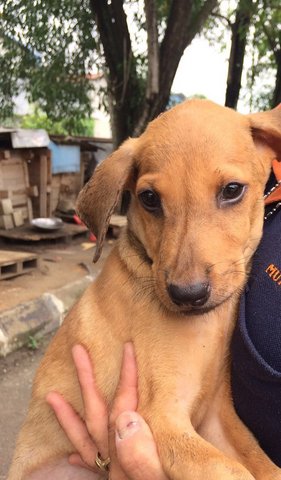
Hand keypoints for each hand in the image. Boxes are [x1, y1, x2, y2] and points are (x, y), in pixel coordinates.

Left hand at [47, 343, 166, 479]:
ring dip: (69, 417)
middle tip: (77, 351)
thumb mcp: (162, 474)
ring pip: (86, 440)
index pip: (126, 405)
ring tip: (51, 396)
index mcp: (131, 452)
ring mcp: (112, 471)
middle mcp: (116, 460)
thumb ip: (145, 450)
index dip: (127, 375)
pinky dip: (81, 455)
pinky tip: (71, 453)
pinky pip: (90, 466)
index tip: (127, 348)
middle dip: (86, 380)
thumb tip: (127, 419)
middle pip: (97, 414)